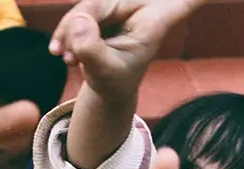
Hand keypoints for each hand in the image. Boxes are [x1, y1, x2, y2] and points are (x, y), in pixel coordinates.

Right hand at [49, 0, 205, 99]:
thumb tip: (78, 22)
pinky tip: (62, 52)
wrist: (109, 86)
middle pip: (103, 2)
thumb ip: (92, 50)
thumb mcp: (105, 73)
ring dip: (69, 31)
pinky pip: (78, 11)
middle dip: (80, 24)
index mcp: (155, 20)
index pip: (181, 0)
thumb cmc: (116, 82)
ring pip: (87, 4)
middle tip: (68, 55)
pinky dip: (66, 32)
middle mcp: (140, 5)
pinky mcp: (102, 8)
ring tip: (67, 58)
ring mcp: (119, 5)